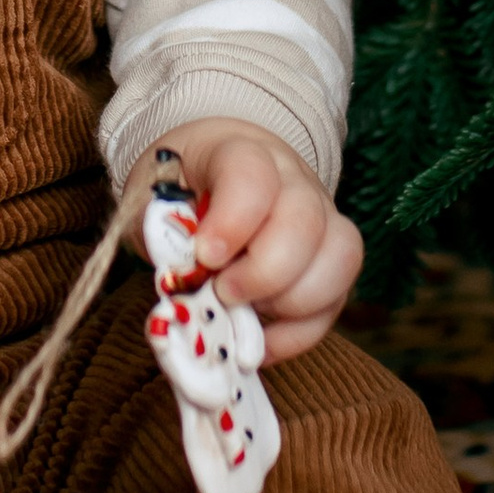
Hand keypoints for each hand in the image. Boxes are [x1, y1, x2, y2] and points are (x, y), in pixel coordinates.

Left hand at [155, 119, 361, 361]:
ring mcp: (322, 217)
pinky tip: (261, 339)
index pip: (253, 175)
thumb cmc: (180, 188)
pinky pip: (336, 298)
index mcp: (240, 152)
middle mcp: (293, 180)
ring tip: (244, 311)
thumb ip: (161, 234)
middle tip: (222, 293)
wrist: (210, 174)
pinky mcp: (332, 260)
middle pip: (305, 222)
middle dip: (263, 273)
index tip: (205, 257)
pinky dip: (299, 331)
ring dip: (290, 302)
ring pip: (340, 257)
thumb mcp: (153, 198)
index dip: (233, 221)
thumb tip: (181, 281)